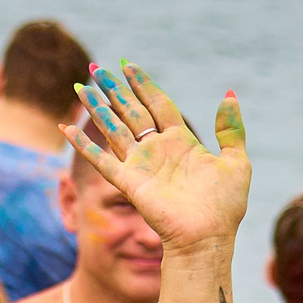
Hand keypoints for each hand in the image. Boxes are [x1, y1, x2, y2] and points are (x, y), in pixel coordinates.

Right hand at [68, 63, 248, 250]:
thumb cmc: (224, 206)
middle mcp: (157, 150)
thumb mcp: (236, 162)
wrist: (208, 237)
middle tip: (97, 68)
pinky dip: (83, 144)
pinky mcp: (129, 182)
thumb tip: (228, 95)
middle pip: (131, 111)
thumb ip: (231, 130)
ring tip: (81, 86)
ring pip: (113, 129)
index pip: (158, 104)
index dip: (144, 84)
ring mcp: (141, 165)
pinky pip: (101, 159)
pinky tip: (66, 128)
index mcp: (182, 142)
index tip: (129, 65)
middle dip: (114, 89)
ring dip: (96, 108)